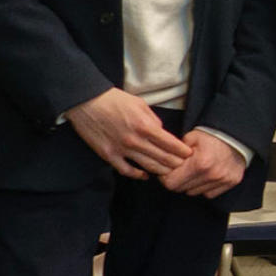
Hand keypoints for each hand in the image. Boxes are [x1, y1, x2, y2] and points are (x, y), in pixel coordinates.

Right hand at [66, 88, 192, 178]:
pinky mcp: (108, 155)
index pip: (171, 144)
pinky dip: (138, 175)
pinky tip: (146, 175)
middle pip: (163, 158)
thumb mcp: (140, 104)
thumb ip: (154, 120)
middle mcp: (136, 140)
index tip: (189, 154)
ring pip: (148, 166)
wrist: (87, 102)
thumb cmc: (115, 100)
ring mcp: (122, 149)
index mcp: (146, 126)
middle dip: (177, 163)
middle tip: (183, 166)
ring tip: (170, 172)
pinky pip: (127, 170)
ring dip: (162, 171)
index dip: (183, 151)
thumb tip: (162, 133)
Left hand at [161, 131, 248, 198]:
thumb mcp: (190, 138)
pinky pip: (208, 194)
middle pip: (181, 189)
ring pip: (193, 193)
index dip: (165, 177)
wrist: (237, 135)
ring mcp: (223, 180)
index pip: (171, 183)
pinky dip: (204, 187)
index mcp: (200, 163)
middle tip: (181, 170)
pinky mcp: (231, 183)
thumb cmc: (212, 135)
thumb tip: (163, 165)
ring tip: (194, 171)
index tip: (168, 171)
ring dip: (190, 184)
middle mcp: (212, 174)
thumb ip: (175, 153)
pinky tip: (206, 175)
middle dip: (177, 180)